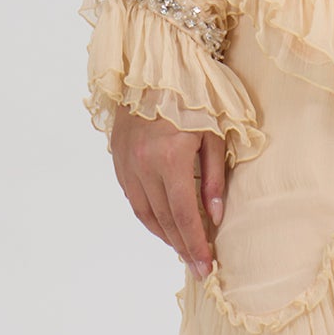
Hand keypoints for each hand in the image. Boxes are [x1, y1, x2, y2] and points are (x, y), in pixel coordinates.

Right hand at [110, 104, 227, 279]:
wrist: (156, 67)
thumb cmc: (194, 96)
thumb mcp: (213, 132)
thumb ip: (214, 176)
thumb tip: (214, 215)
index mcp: (170, 158)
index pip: (183, 214)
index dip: (196, 243)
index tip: (206, 265)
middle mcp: (144, 166)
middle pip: (164, 219)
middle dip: (182, 246)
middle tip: (198, 267)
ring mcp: (127, 164)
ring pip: (145, 212)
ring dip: (164, 234)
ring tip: (182, 249)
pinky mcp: (119, 159)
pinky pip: (134, 198)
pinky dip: (149, 216)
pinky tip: (162, 223)